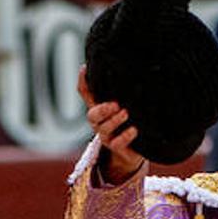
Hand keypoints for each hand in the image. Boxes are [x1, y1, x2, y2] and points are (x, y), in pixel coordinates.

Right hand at [78, 65, 143, 183]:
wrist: (132, 151)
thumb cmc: (124, 124)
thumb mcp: (120, 106)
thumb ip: (116, 91)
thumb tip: (116, 67)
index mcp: (98, 109)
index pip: (86, 93)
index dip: (83, 82)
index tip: (85, 68)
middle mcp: (99, 122)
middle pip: (92, 115)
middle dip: (102, 109)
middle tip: (115, 104)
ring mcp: (107, 136)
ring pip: (104, 128)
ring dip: (115, 120)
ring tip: (125, 113)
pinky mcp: (117, 148)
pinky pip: (118, 143)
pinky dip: (125, 136)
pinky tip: (134, 130)